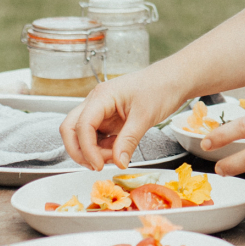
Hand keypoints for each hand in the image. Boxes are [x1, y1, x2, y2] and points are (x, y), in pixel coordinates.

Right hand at [59, 67, 191, 170]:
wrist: (174, 80)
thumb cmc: (161, 87)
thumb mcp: (145, 116)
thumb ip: (129, 140)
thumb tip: (118, 162)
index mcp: (102, 96)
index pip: (82, 125)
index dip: (86, 148)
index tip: (98, 164)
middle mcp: (96, 102)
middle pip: (71, 129)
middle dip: (79, 150)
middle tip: (96, 165)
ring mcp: (101, 110)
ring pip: (81, 134)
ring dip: (92, 150)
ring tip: (114, 156)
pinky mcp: (108, 118)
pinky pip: (96, 136)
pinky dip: (101, 147)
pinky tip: (117, 149)